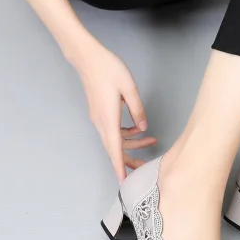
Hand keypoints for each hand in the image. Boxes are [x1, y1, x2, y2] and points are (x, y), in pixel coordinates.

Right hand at [75, 43, 156, 181]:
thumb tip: (144, 127)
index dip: (119, 167)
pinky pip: (113, 131)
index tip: (123, 182)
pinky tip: (138, 127)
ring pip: (115, 140)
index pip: (114, 149)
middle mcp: (101, 122)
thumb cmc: (108, 69)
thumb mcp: (129, 88)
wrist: (87, 58)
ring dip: (132, 144)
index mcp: (108, 119)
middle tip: (145, 167)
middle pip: (114, 150)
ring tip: (151, 140)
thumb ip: (138, 109)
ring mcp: (98, 118)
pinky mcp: (99, 113)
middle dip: (129, 161)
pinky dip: (125, 133)